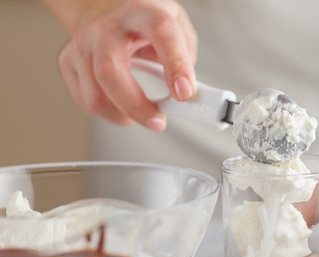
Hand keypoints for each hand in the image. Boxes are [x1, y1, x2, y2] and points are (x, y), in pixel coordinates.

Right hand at [54, 0, 196, 130]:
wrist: (102, 4)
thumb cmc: (142, 18)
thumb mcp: (176, 24)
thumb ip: (186, 57)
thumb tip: (187, 92)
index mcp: (142, 14)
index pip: (161, 33)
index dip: (176, 65)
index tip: (184, 93)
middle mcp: (108, 28)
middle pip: (110, 71)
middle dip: (136, 106)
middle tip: (158, 121)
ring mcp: (83, 45)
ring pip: (95, 95)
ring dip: (123, 115)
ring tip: (142, 112)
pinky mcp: (68, 62)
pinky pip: (85, 100)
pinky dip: (108, 112)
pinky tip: (121, 103)